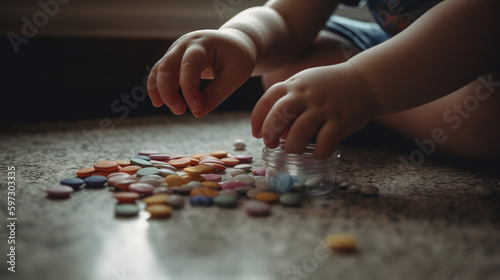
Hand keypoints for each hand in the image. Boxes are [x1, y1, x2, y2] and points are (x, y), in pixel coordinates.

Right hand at [147, 29, 255, 116]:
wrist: (234, 43)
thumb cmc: (237, 58)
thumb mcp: (235, 75)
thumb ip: (217, 94)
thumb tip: (197, 113)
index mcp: (204, 43)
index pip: (190, 65)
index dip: (189, 89)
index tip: (196, 109)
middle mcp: (185, 44)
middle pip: (167, 66)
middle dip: (169, 91)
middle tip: (180, 111)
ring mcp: (176, 51)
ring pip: (159, 70)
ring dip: (161, 92)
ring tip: (176, 110)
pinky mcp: (173, 60)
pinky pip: (159, 74)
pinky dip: (156, 88)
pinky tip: (159, 103)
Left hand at [251, 63, 377, 157]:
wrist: (364, 81)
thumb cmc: (328, 87)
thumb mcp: (303, 85)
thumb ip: (287, 103)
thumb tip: (275, 133)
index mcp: (293, 85)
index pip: (266, 100)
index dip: (257, 119)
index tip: (257, 134)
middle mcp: (306, 95)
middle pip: (279, 114)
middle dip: (270, 133)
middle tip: (271, 145)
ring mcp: (324, 107)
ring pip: (300, 130)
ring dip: (293, 145)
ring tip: (294, 150)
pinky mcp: (341, 120)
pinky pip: (326, 140)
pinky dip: (319, 152)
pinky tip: (317, 153)